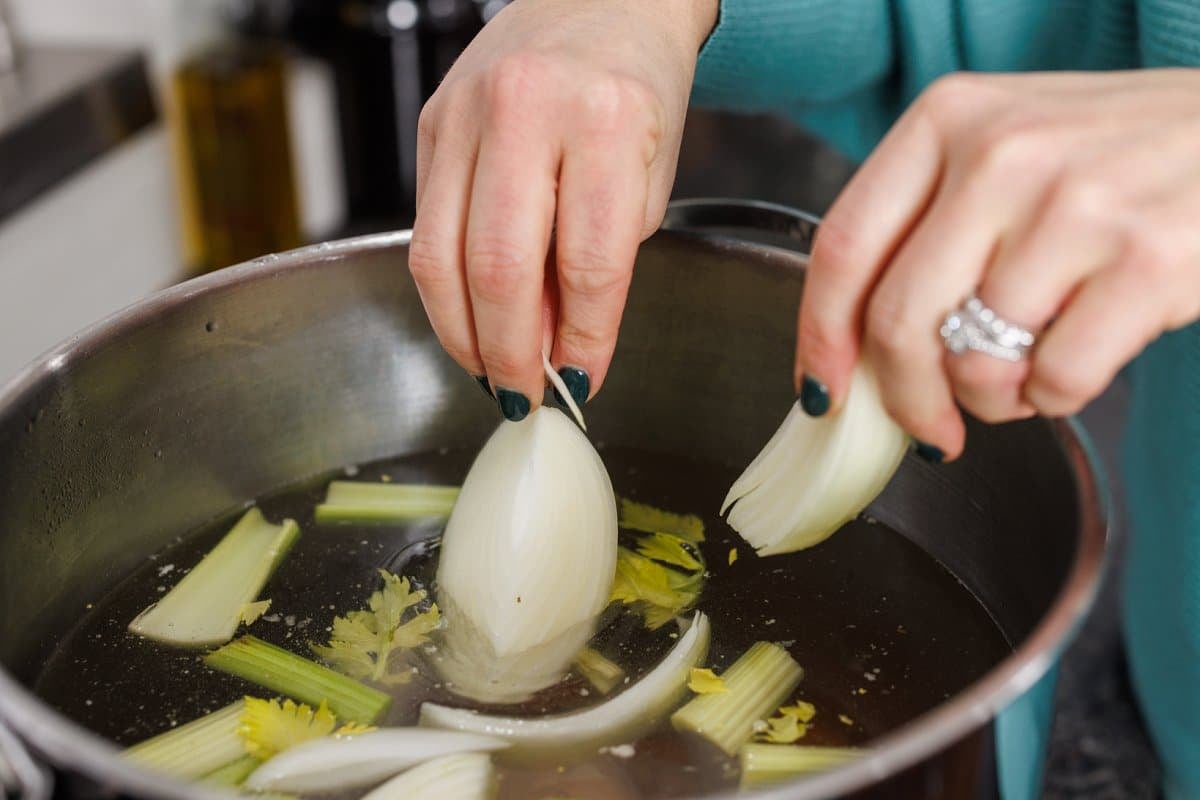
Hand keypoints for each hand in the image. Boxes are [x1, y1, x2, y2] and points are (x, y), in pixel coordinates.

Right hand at [410, 0, 716, 418]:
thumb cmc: (637, 87)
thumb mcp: (651, 175)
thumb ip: (603, 262)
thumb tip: (552, 345)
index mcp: (604, 121)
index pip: (589, 266)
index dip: (582, 342)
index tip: (581, 383)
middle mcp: (526, 111)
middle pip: (500, 270)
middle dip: (511, 354)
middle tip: (522, 396)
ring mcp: (466, 113)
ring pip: (441, 258)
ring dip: (462, 334)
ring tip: (488, 369)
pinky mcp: (431, 122)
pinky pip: (424, 228)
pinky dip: (444, 290)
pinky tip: (468, 317)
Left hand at [796, 69, 1199, 457]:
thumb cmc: (1111, 157)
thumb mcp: (1003, 150)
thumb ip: (927, 229)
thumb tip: (854, 355)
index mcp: (947, 118)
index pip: (844, 247)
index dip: (820, 337)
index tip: (821, 393)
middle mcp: (1001, 153)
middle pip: (897, 321)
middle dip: (905, 400)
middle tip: (931, 428)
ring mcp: (1075, 204)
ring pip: (976, 361)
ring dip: (995, 396)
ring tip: (1030, 368)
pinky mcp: (1148, 260)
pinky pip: (1057, 379)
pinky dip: (1058, 396)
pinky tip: (1080, 358)